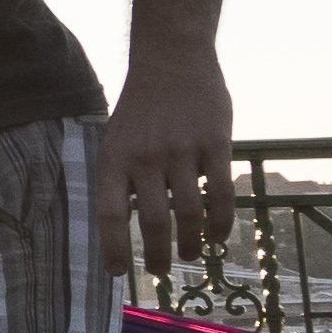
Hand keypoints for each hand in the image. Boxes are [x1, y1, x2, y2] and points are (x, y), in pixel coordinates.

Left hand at [104, 47, 235, 279]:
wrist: (172, 59)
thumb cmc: (141, 107)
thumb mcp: (117, 138)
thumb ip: (124, 176)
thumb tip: (130, 224)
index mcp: (115, 158)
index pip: (110, 214)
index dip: (113, 247)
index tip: (118, 273)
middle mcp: (146, 157)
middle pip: (154, 221)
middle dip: (156, 254)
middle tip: (159, 271)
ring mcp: (182, 150)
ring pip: (190, 212)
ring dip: (191, 242)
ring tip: (190, 255)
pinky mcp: (216, 143)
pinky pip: (221, 193)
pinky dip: (221, 222)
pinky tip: (219, 237)